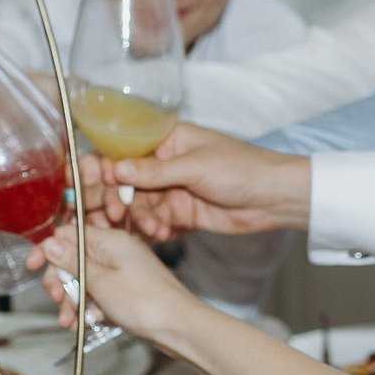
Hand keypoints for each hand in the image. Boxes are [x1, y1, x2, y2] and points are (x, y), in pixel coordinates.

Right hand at [34, 223, 203, 347]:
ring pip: (85, 280)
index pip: (68, 234)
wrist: (180, 327)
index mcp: (110, 239)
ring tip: (70, 322)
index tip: (32, 267)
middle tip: (58, 300)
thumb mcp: (100, 281)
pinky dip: (90, 307)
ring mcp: (123, 270)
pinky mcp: (128, 289)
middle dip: (60, 282)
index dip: (47, 250)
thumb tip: (49, 243)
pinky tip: (87, 323)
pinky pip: (100, 294)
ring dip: (73, 300)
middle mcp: (116, 250)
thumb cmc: (146, 301)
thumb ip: (72, 262)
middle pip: (74, 259)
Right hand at [103, 124, 311, 240]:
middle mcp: (165, 166)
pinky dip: (153, 231)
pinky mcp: (181, 215)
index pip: (124, 152)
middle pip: (125, 184)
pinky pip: (155, 224)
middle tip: (116, 214)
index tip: (98, 186)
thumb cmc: (243, 168)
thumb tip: (116, 169)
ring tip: (152, 227)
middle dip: (118, 199)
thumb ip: (155, 171)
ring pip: (138, 207)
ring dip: (138, 218)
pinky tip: (160, 233)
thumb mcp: (195, 166)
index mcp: (167, 141)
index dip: (106, 169)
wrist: (276, 199)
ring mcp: (172, 192)